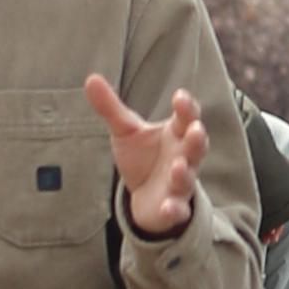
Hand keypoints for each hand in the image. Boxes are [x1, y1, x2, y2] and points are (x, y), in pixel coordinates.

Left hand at [83, 65, 206, 233]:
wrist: (144, 196)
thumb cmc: (143, 156)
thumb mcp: (125, 131)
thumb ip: (110, 107)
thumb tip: (90, 77)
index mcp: (175, 133)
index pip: (186, 117)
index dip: (186, 107)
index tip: (179, 97)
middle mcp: (184, 156)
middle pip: (196, 146)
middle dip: (197, 139)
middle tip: (195, 130)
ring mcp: (180, 183)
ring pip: (188, 178)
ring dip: (184, 173)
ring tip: (177, 166)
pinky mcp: (174, 208)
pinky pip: (178, 210)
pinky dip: (174, 209)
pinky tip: (167, 207)